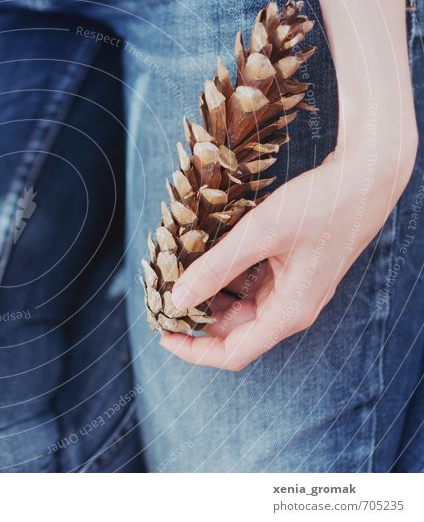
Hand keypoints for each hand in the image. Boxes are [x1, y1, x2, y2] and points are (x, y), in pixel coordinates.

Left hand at [160, 118, 416, 370]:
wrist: (367, 176)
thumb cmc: (320, 204)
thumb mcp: (260, 233)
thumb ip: (216, 267)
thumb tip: (176, 299)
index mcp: (288, 313)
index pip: (233, 353)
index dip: (194, 350)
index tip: (162, 333)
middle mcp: (291, 308)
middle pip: (233, 332)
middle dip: (196, 320)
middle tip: (162, 297)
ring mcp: (292, 289)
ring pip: (239, 308)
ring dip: (208, 298)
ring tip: (176, 277)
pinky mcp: (291, 270)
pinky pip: (250, 285)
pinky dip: (224, 279)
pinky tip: (203, 259)